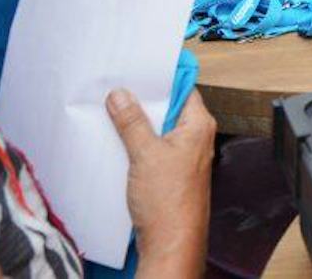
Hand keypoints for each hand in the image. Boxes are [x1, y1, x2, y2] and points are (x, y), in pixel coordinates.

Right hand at [107, 88, 213, 265]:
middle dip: (144, 100)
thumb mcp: (145, 154)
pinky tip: (119, 141)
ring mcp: (184, 155)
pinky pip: (154, 147)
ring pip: (159, 128)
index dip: (162, 78)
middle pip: (169, 108)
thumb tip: (121, 95)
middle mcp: (196, 137)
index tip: (139, 69)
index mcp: (198, 125)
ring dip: (138, 123)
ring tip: (113, 112)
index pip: (183, 88)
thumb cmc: (169, 203)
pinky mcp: (171, 171)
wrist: (171, 242)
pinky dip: (138, 142)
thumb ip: (132, 122)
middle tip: (117, 90)